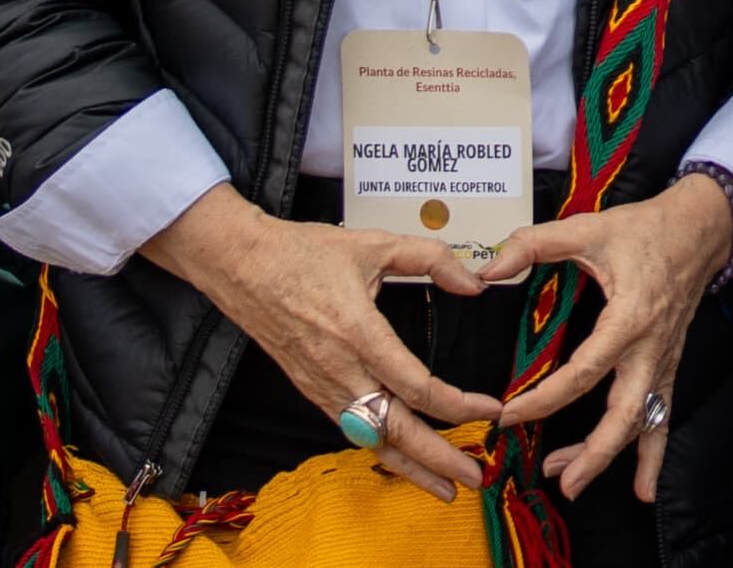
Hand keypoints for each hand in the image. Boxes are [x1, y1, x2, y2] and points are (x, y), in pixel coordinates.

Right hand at [145, 188, 500, 499]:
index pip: (415, 385)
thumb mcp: (375, 244)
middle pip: (395, 428)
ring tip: (445, 488)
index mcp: (358, 332)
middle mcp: (340, 370)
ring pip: (372, 440)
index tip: (490, 409)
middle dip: (438, 457)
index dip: (457, 404)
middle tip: (475, 476)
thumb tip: (475, 283)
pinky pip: (353, 431)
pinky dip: (382, 451)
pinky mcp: (313, 391)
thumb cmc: (305, 254)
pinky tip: (405, 462)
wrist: (242, 267)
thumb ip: (430, 258)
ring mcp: (323, 386)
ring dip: (411, 468)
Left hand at [482, 171, 732, 503]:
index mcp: (630, 317)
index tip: (510, 414)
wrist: (701, 227)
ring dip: (609, 457)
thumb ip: (534, 244)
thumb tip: (486, 269)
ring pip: (642, 422)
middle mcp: (651, 348)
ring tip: (572, 484)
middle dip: (593, 453)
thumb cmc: (645, 228)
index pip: (585, 372)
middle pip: (624, 414)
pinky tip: (643, 488)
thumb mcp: (588, 228)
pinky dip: (652, 453)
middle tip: (557, 480)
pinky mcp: (669, 365)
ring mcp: (664, 361)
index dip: (546, 398)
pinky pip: (661, 416)